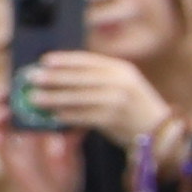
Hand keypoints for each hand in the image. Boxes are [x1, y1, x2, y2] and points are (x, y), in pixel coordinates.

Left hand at [25, 44, 173, 156]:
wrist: (160, 131)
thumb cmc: (135, 107)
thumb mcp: (124, 84)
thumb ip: (100, 78)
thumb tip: (63, 74)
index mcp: (121, 69)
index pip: (88, 61)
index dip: (65, 60)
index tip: (45, 60)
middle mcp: (120, 82)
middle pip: (80, 78)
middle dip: (54, 78)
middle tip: (32, 78)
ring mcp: (117, 100)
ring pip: (78, 97)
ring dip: (54, 98)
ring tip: (34, 98)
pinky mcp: (113, 119)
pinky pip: (83, 116)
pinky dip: (66, 116)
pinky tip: (52, 116)